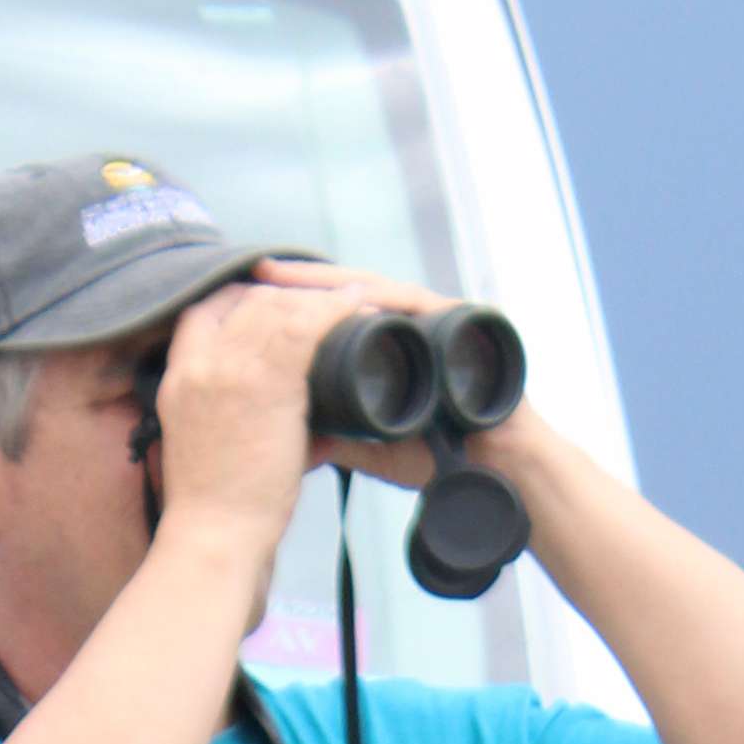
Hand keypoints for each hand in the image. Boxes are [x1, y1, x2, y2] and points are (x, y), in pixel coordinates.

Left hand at [249, 254, 533, 490]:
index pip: (331, 317)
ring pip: (376, 287)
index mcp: (386, 348)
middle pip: (348, 291)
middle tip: (260, 272)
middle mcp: (409, 325)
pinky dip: (386, 296)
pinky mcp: (461, 322)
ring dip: (333, 280)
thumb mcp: (372, 449)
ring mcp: (435, 318)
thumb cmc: (441, 460)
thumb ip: (339, 437)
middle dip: (303, 283)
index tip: (247, 304)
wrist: (497, 471)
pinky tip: (354, 292)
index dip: (292, 309)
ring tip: (292, 274)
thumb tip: (299, 437)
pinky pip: (417, 302)